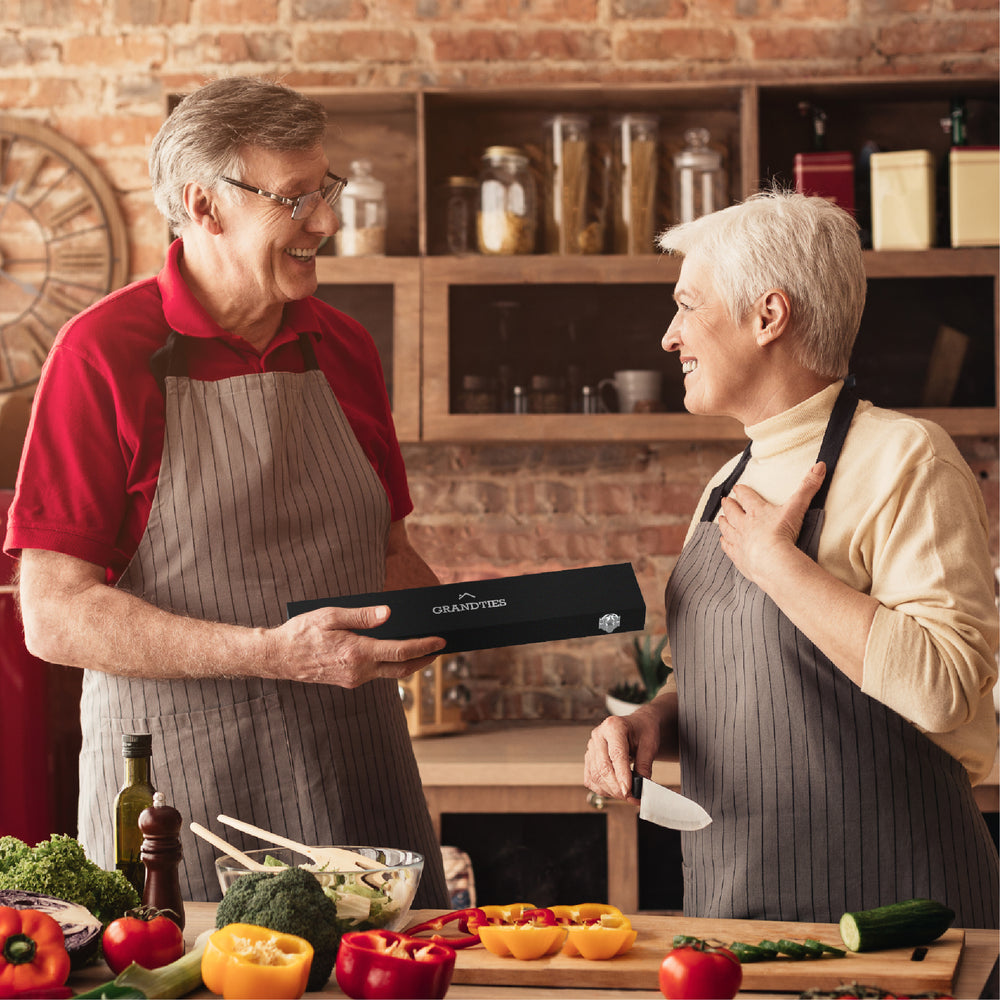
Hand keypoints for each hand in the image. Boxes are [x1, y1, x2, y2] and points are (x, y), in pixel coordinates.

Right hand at [269, 603, 445, 687]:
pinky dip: (390, 665)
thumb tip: (389, 613)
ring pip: (390, 673)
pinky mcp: (349, 682)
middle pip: (401, 668)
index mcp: (357, 652)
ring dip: (408, 663)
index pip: (400, 651)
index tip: (440, 641)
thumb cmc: (303, 632)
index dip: (424, 647)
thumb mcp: (331, 615)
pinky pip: (376, 674)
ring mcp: (354, 679)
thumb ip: (362, 616)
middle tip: (440, 648)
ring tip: (422, 650)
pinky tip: (394, 654)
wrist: (279, 657)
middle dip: (424, 659)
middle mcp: (359, 671)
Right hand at [583, 706, 663, 802]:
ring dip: (610, 790)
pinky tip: (614, 790)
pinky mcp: (589, 757)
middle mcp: (598, 735)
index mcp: (613, 726)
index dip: (622, 775)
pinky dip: (602, 789)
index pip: (616, 755)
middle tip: (632, 797)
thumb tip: (640, 787)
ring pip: (595, 775)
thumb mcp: (650, 745)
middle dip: (617, 787)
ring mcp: (591, 746)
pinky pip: (590, 778)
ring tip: (626, 794)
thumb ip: (644, 766)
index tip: (629, 791)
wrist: (637, 725)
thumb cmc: (643, 731)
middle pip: (603, 767)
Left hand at [717, 461, 825, 585]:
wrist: (772, 560)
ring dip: (724, 522)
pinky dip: (724, 543)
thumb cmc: (783, 533)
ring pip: (727, 528)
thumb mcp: (797, 507)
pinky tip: (723, 541)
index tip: (737, 487)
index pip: (746, 496)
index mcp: (756, 510)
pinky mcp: (738, 556)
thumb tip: (820, 465)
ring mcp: (739, 540)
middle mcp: (744, 524)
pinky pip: (727, 547)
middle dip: (729, 505)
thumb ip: (808, 487)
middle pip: (732, 511)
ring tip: (721, 518)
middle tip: (725, 500)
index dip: (741, 491)